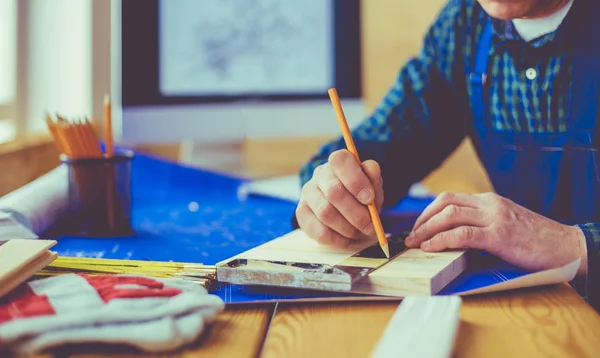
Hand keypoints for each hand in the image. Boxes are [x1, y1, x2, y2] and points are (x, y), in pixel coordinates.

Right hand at [296, 149, 383, 247]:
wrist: (346, 208)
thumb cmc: (361, 194)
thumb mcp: (373, 185)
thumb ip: (374, 180)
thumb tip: (369, 186)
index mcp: (338, 161)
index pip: (341, 161)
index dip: (356, 181)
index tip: (369, 199)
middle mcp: (320, 174)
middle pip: (333, 191)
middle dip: (356, 213)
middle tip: (370, 226)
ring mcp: (308, 192)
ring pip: (325, 213)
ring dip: (347, 228)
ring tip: (359, 232)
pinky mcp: (302, 212)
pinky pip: (319, 231)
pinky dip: (338, 239)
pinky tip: (347, 239)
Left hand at [404, 192, 587, 273]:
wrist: (565, 246)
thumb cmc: (534, 239)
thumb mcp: (503, 223)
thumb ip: (481, 223)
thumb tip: (451, 235)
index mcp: (488, 200)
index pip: (449, 198)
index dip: (428, 211)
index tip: (417, 226)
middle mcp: (489, 204)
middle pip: (444, 203)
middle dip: (422, 219)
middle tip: (410, 236)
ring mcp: (494, 218)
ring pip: (449, 215)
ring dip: (427, 229)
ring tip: (415, 243)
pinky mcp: (499, 235)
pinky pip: (462, 234)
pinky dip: (442, 240)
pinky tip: (431, 248)